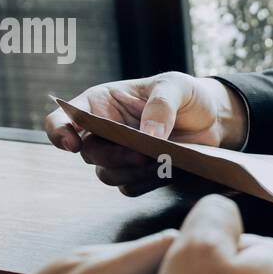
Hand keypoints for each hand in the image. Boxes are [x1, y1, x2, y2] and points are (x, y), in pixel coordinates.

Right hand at [44, 72, 248, 195]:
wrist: (212, 118)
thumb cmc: (186, 95)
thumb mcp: (176, 86)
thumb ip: (161, 105)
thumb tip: (148, 134)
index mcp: (101, 103)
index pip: (62, 118)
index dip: (60, 133)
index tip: (73, 145)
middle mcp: (104, 131)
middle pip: (88, 153)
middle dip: (112, 156)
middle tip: (141, 153)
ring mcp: (119, 154)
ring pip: (107, 174)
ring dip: (130, 172)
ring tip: (160, 160)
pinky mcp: (138, 173)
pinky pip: (131, 187)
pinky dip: (147, 182)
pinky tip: (168, 169)